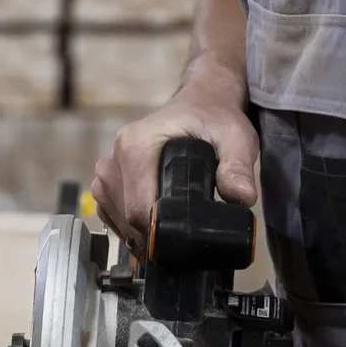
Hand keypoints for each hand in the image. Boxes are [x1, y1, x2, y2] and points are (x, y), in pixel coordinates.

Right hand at [87, 80, 257, 249]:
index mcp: (134, 146)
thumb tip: (241, 198)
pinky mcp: (104, 184)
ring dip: (145, 233)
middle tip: (191, 234)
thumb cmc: (214, 119)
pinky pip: (112, 217)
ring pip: (120, 222)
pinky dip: (132, 228)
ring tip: (176, 224)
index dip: (165, 234)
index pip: (140, 210)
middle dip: (158, 235)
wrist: (198, 105)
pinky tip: (157, 221)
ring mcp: (105, 172)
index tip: (190, 241)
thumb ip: (238, 167)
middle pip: (129, 219)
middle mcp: (113, 159)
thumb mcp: (236, 138)